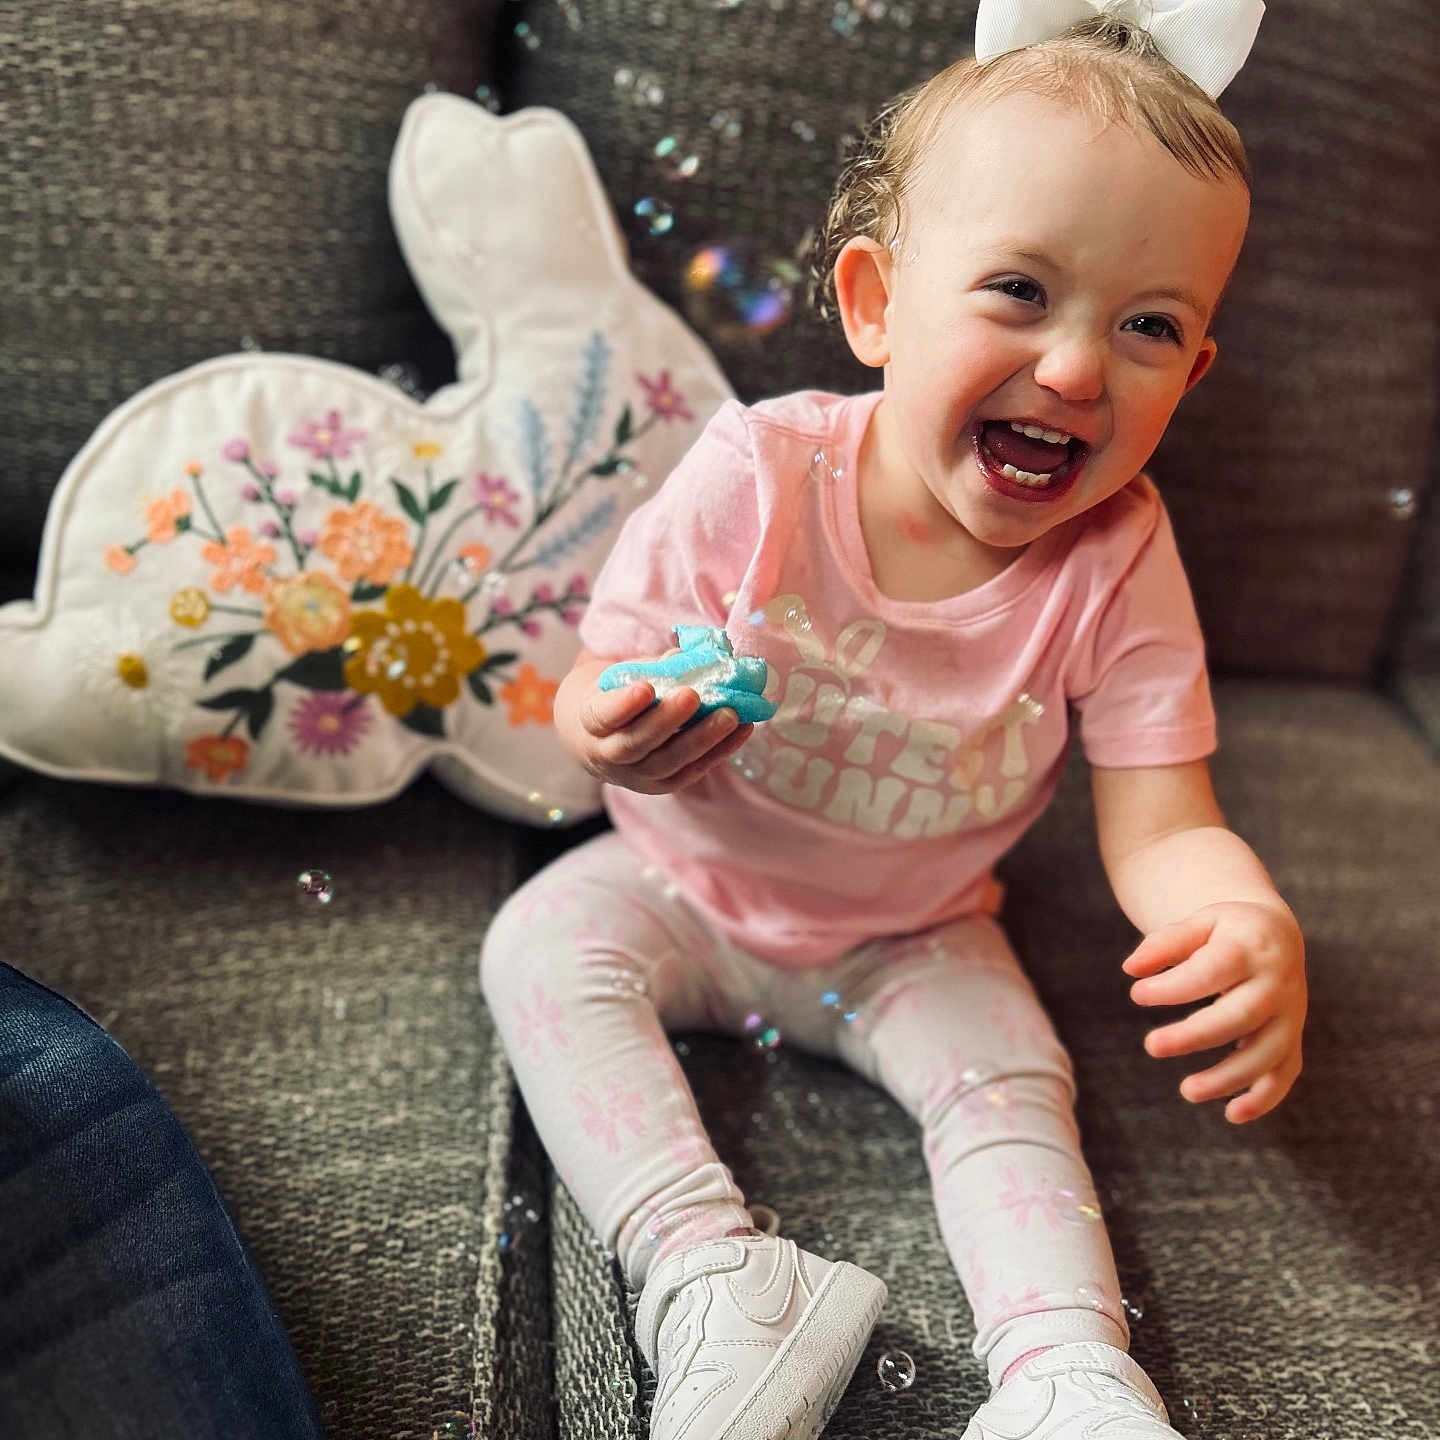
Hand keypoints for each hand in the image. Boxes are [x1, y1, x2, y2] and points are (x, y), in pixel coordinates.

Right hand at [570, 664, 753, 794]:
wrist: (598, 739)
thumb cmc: (614, 696)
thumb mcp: (621, 677)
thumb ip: (652, 667)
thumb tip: (690, 656)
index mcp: (591, 722)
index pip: (603, 717)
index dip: (623, 705)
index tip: (645, 688)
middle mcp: (609, 755)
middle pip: (637, 743)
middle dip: (667, 720)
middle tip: (693, 696)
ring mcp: (637, 775)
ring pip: (668, 762)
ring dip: (702, 738)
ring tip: (730, 715)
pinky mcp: (663, 785)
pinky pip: (692, 771)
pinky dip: (720, 751)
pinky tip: (743, 729)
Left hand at [1122, 900, 1305, 1123]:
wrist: (1277, 937)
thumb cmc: (1226, 931)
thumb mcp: (1199, 923)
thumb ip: (1166, 942)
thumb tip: (1131, 968)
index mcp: (1251, 948)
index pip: (1213, 971)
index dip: (1175, 986)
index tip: (1137, 995)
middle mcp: (1277, 985)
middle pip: (1241, 1016)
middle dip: (1195, 1036)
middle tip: (1151, 1046)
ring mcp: (1290, 1016)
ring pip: (1267, 1054)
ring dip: (1228, 1077)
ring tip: (1187, 1091)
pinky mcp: (1292, 1040)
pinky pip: (1285, 1073)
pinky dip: (1264, 1097)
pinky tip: (1232, 1114)